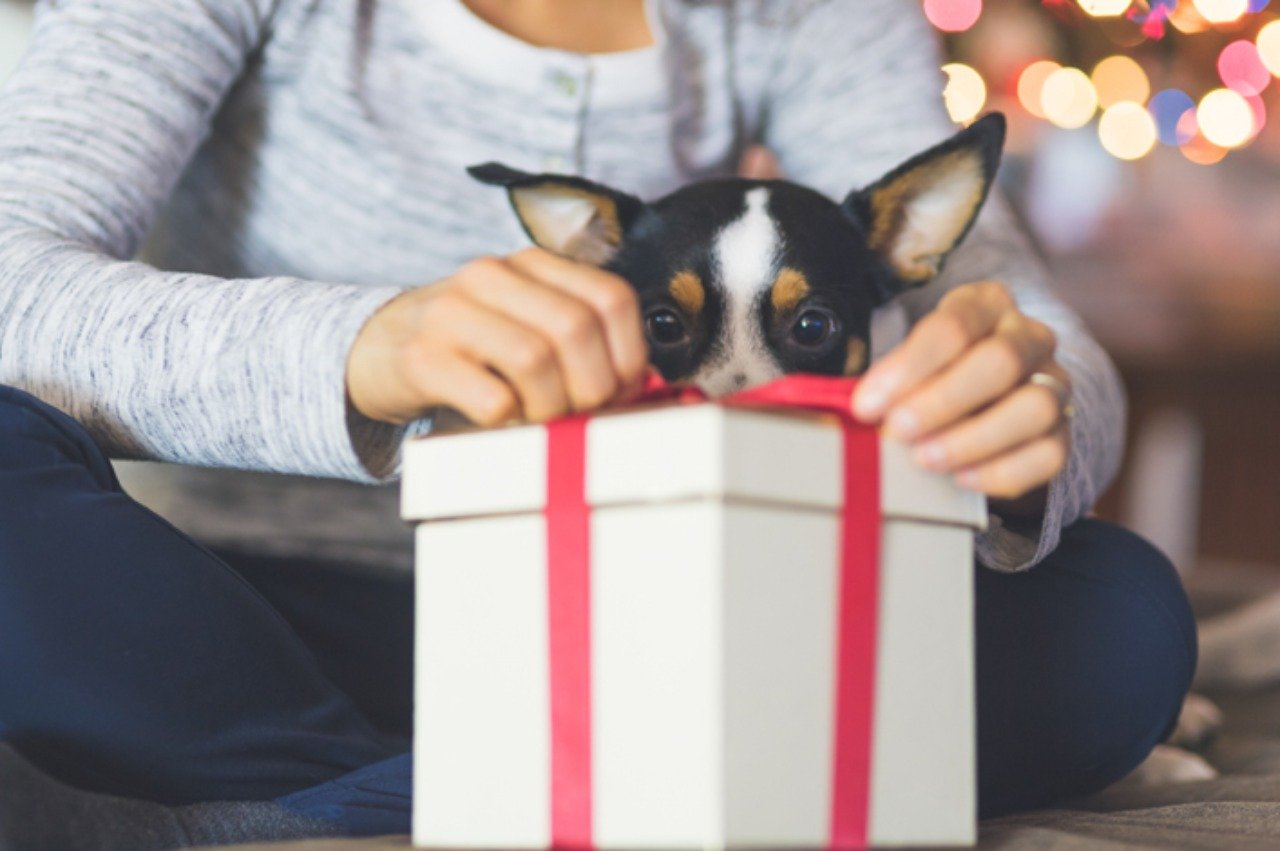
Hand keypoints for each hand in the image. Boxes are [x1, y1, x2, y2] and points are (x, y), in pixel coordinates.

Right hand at [346, 248, 648, 426]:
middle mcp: (491, 275)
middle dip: (592, 389)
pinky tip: (499, 420)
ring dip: (550, 407)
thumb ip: (579, 342)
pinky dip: (508, 421)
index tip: (620, 393)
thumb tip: (642, 391)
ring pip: (535, 360)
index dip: (629, 356)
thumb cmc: (471, 350)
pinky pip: (491, 397)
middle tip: (579, 416)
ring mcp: (451, 312)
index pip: (610, 298)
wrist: (374, 351)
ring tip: (539, 420)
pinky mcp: (422, 357)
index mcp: (531, 264)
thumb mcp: (525, 325)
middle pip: (575, 330)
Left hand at [851, 282, 1070, 515]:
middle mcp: (1028, 336)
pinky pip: (1049, 454)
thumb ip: (886, 383)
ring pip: (1034, 407)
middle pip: (1000, 361)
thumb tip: (855, 411)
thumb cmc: (928, 378)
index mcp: (986, 303)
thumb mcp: (905, 365)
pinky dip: (1004, 471)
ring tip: (925, 460)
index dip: (908, 367)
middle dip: (943, 401)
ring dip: (975, 438)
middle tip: (898, 432)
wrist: (979, 405)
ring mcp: (1054, 383)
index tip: (866, 405)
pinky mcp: (1063, 432)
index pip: (954, 326)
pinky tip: (962, 479)